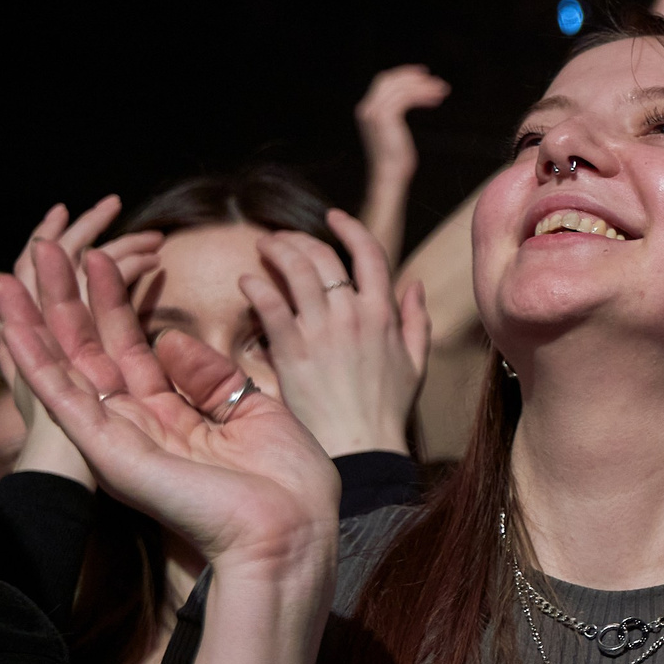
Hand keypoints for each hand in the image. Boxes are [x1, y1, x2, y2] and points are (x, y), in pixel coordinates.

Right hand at [1, 242, 337, 583]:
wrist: (291, 532)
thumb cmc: (286, 485)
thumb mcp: (254, 411)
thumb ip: (210, 375)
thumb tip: (171, 338)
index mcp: (175, 417)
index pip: (133, 348)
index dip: (116, 303)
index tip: (103, 257)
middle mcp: (138, 425)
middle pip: (91, 349)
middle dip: (68, 298)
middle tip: (47, 246)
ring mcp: (118, 436)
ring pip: (64, 366)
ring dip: (35, 319)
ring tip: (10, 272)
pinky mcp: (107, 449)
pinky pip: (62, 395)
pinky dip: (34, 356)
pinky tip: (12, 322)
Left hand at [241, 210, 429, 458]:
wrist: (362, 445)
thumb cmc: (388, 410)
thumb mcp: (416, 362)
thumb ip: (418, 320)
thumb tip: (414, 285)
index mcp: (384, 314)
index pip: (369, 253)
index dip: (350, 228)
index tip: (333, 217)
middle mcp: (354, 314)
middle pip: (325, 256)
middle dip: (301, 237)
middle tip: (284, 237)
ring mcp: (322, 331)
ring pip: (296, 270)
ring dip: (277, 250)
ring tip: (264, 246)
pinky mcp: (293, 350)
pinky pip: (270, 304)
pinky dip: (256, 286)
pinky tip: (245, 281)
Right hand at [353, 65, 450, 186]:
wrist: (389, 173)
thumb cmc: (395, 157)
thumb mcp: (393, 130)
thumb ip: (395, 112)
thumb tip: (414, 96)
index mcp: (367, 109)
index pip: (384, 82)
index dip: (403, 75)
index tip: (422, 75)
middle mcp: (367, 108)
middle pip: (389, 80)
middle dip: (413, 77)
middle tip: (435, 80)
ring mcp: (374, 111)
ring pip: (400, 88)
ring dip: (423, 87)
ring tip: (441, 91)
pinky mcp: (385, 116)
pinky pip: (405, 97)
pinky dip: (421, 96)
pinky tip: (434, 101)